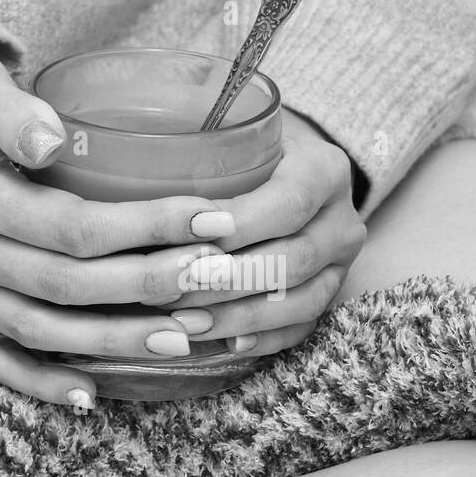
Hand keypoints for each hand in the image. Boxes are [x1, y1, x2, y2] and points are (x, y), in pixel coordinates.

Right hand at [0, 41, 238, 403]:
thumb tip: (51, 140)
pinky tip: (91, 395)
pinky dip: (41, 383)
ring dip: (116, 341)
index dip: (147, 228)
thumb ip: (9, 110)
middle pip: (71, 286)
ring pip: (46, 330)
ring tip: (185, 337)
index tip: (211, 219)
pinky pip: (1, 360)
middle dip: (151, 285)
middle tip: (217, 278)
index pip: (74, 227)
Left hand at [169, 110, 366, 355]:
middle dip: (229, 280)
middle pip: (294, 259)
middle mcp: (343, 220)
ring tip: (184, 322)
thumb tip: (132, 166)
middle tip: (172, 288)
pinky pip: (301, 328)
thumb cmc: (247, 149)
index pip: (289, 203)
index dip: (241, 224)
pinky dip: (262, 339)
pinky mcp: (329, 296)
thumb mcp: (234, 132)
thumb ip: (201, 147)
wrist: (290, 169)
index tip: (189, 234)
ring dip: (240, 316)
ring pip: (301, 302)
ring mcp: (341, 264)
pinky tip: (222, 344)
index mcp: (325, 170)